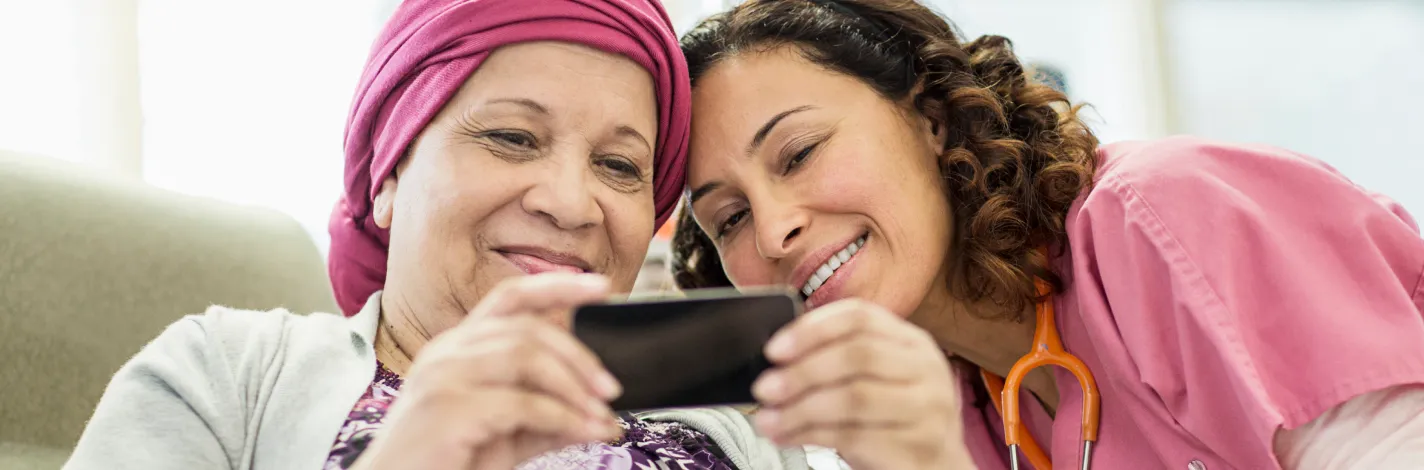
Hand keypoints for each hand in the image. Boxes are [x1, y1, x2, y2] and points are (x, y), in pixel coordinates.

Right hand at [352, 273, 622, 469]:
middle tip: (611, 388)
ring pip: (526, 356)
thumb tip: (601, 417)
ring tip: (601, 416)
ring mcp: (442, 376)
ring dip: (574, 387)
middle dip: (579, 357)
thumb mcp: (506, 438)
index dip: (557, 286)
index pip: (510, 297)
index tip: (602, 288)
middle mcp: (446, 352)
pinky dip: (562, 418)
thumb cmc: (445, 463)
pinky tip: (582, 431)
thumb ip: (548, 420)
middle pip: (527, 329)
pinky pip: (520, 403)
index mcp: (457, 347)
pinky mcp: (446, 408)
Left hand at [751, 299, 973, 469]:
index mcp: (911, 341)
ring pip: (854, 397)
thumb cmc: (893, 421)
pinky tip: (788, 437)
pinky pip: (855, 436)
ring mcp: (927, 408)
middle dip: (802, 371)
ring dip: (800, 408)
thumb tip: (778, 360)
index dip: (812, 329)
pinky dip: (811, 435)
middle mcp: (926, 369)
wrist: (936, 468)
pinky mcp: (917, 446)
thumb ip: (838, 361)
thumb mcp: (874, 380)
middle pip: (858, 354)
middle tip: (765, 388)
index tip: (774, 349)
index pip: (860, 316)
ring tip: (768, 420)